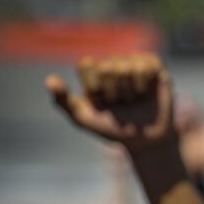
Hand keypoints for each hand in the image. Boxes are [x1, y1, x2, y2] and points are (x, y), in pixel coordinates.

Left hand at [46, 53, 174, 152]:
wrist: (145, 141)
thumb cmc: (112, 129)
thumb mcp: (84, 120)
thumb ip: (63, 101)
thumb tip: (50, 80)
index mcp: (92, 73)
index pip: (87, 64)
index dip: (94, 86)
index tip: (100, 101)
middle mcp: (111, 64)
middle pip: (107, 68)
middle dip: (114, 92)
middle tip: (120, 104)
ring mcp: (132, 63)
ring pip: (126, 68)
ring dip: (130, 91)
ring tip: (134, 100)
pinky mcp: (153, 65)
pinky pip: (145, 65)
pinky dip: (144, 83)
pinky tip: (146, 92)